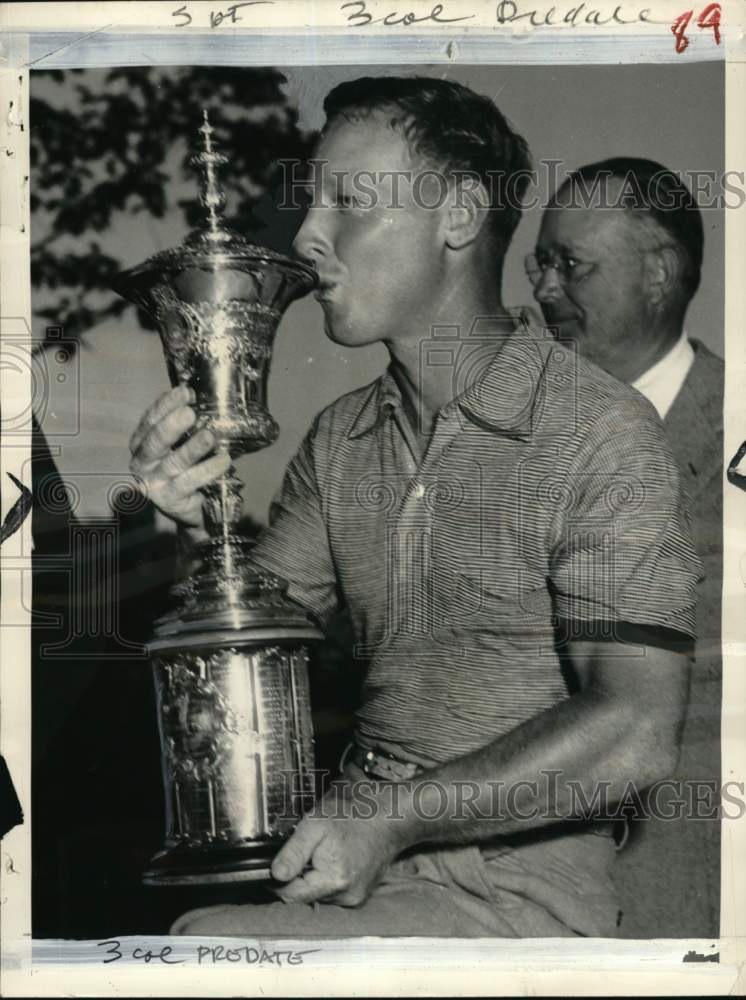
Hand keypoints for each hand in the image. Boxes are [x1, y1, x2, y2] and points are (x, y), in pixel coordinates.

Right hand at [129, 385, 231, 531]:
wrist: (191, 508)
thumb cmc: (186, 469)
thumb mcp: (180, 445)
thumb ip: (185, 427)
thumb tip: (203, 397)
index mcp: (140, 444)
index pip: (150, 421)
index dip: (166, 405)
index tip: (186, 391)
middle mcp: (141, 463)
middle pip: (154, 441)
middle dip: (172, 425)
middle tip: (190, 412)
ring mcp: (153, 484)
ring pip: (173, 462)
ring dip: (193, 448)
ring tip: (209, 436)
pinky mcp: (169, 500)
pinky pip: (190, 482)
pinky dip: (208, 469)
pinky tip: (224, 460)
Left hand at [270, 785, 407, 906]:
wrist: (388, 816)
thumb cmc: (354, 815)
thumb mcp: (316, 824)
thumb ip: (294, 852)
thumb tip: (274, 875)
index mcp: (334, 881)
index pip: (290, 895)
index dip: (278, 878)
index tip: (280, 860)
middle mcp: (347, 897)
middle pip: (304, 896)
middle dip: (299, 875)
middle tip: (307, 849)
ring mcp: (355, 898)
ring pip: (317, 895)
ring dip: (314, 877)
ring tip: (324, 851)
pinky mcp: (360, 896)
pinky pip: (332, 893)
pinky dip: (328, 878)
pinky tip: (335, 858)